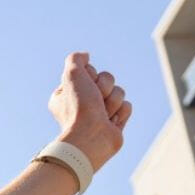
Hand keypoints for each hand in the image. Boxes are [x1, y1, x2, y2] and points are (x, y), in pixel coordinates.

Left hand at [49, 51, 130, 171]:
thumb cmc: (79, 108)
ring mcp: (99, 113)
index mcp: (67, 93)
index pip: (90, 71)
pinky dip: (121, 113)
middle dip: (104, 87)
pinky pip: (127, 106)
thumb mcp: (72, 75)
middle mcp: (82, 103)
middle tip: (95, 100)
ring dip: (113, 101)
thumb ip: (76, 59)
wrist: (91, 138)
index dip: (91, 75)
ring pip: (119, 92)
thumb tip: (86, 56)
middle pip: (107, 79)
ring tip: (102, 115)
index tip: (84, 87)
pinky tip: (110, 123)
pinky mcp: (114, 123)